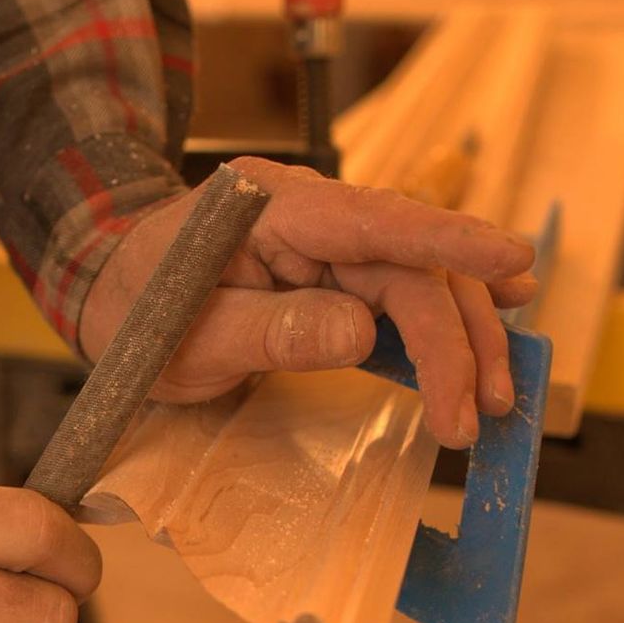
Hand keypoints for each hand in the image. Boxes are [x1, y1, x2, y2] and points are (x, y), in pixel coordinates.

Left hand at [81, 157, 538, 448]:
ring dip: (464, 342)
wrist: (111, 291)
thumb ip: (270, 331)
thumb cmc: (139, 310)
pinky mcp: (339, 274)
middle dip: (457, 340)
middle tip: (477, 414)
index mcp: (275, 209)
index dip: (451, 242)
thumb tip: (361, 332)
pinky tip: (483, 357)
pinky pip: (405, 297)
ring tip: (490, 403)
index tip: (512, 262)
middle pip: (413, 266)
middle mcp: (317, 214)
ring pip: (423, 284)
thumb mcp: (189, 337)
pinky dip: (444, 333)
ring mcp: (332, 242)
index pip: (378, 221)